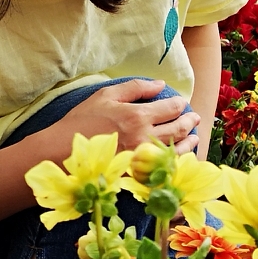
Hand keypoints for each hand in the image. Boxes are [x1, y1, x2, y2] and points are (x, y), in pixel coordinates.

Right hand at [55, 79, 198, 155]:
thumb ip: (135, 88)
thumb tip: (159, 84)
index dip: (179, 104)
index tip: (182, 102)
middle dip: (189, 121)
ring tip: (195, 136)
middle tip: (195, 118)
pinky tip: (181, 155)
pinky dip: (178, 160)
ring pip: (176, 149)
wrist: (62, 152)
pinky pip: (165, 167)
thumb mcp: (106, 96)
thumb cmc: (82, 121)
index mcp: (137, 116)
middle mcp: (144, 137)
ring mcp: (142, 158)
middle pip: (178, 129)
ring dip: (189, 141)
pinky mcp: (138, 173)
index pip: (170, 108)